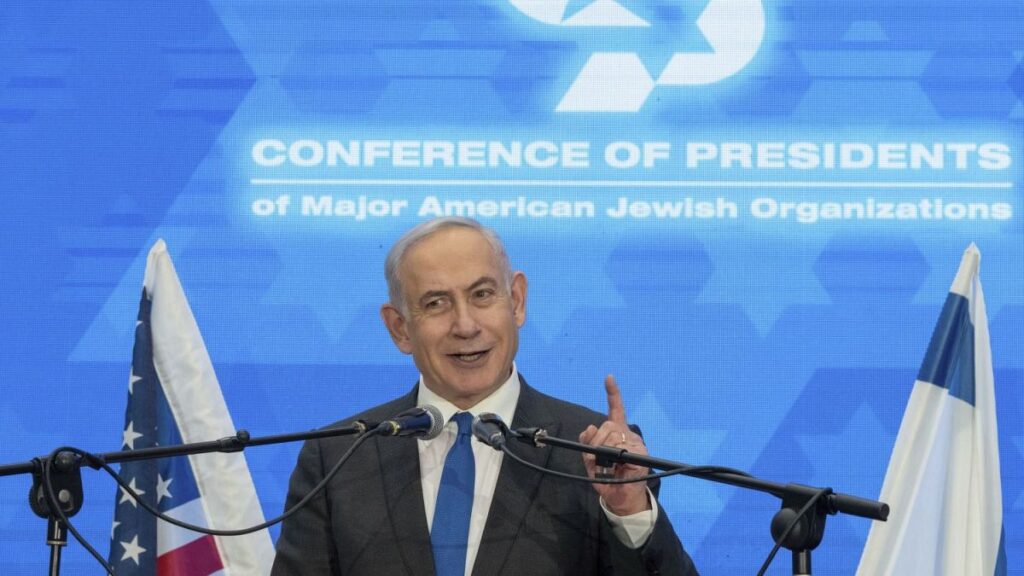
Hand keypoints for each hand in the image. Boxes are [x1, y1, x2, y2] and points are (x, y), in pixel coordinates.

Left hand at [578, 375, 651, 515]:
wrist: (620, 498)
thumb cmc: (606, 478)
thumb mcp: (590, 461)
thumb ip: (587, 445)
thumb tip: (589, 428)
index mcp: (616, 432)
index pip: (616, 409)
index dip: (613, 393)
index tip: (609, 378)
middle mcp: (627, 434)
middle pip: (607, 425)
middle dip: (595, 441)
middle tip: (594, 457)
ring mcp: (635, 443)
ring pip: (613, 435)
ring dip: (602, 450)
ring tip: (606, 466)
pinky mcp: (641, 453)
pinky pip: (622, 448)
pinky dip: (614, 457)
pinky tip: (618, 466)